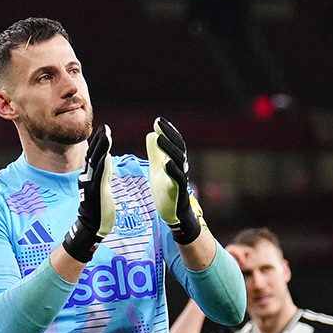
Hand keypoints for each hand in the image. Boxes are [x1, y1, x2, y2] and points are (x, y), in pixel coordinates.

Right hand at [59, 124, 114, 262]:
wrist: (91, 226)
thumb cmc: (98, 208)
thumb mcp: (103, 186)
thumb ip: (104, 172)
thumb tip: (107, 157)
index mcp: (90, 176)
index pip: (95, 155)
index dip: (99, 142)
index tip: (104, 129)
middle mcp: (88, 178)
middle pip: (93, 156)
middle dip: (99, 141)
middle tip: (104, 127)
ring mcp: (90, 185)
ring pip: (95, 163)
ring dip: (100, 149)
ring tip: (105, 135)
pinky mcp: (95, 193)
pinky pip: (99, 177)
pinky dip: (102, 166)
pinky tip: (106, 156)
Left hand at [147, 117, 204, 245]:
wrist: (174, 213)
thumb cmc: (167, 189)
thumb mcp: (158, 168)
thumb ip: (155, 152)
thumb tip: (151, 133)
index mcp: (175, 160)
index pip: (173, 142)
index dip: (167, 130)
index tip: (158, 120)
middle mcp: (180, 167)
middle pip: (177, 147)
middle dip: (169, 134)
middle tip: (159, 123)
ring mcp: (180, 178)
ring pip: (178, 160)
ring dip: (169, 149)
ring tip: (160, 138)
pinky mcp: (178, 191)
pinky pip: (178, 179)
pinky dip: (173, 171)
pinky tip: (166, 164)